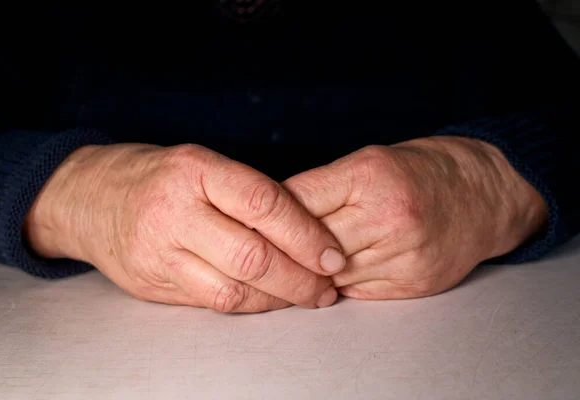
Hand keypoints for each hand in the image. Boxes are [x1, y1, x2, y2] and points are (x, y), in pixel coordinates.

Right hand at [25, 143, 345, 311]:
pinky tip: (268, 300)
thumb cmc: (158, 177)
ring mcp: (159, 251)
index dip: (306, 234)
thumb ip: (247, 194)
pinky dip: (249, 305)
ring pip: (233, 289)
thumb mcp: (201, 165)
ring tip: (306, 296)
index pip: (263, 203)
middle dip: (300, 278)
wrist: (89, 198)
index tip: (333, 255)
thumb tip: (309, 233)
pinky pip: (212, 302)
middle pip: (252, 256)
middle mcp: (175, 211)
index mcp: (195, 170)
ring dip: (279, 299)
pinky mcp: (152, 283)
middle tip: (327, 286)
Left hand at [283, 137, 547, 298]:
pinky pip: (354, 293)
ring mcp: (402, 255)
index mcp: (370, 176)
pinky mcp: (412, 284)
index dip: (269, 215)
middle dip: (284, 249)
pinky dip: (339, 284)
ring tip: (299, 264)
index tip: (250, 222)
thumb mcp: (367, 162)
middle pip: (308, 245)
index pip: (296, 200)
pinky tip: (338, 272)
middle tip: (262, 251)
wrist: (483, 195)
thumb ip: (320, 188)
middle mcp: (387, 217)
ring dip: (310, 272)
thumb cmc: (418, 173)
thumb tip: (269, 218)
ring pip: (328, 276)